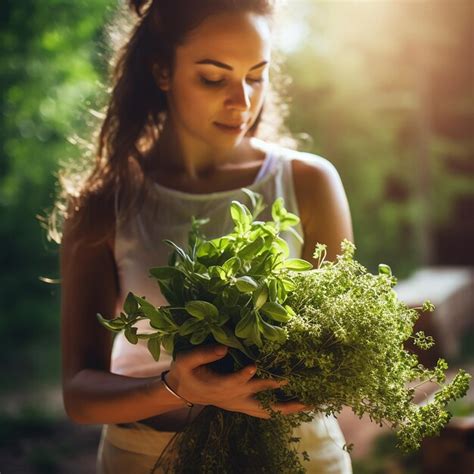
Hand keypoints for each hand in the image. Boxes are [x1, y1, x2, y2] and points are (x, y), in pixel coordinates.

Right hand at [165, 345, 309, 418]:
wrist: (184, 392)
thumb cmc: (185, 373)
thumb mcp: (186, 360)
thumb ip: (203, 354)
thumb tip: (226, 346)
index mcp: (220, 385)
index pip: (235, 381)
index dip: (244, 374)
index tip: (254, 366)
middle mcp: (234, 396)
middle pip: (260, 394)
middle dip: (279, 387)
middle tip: (299, 380)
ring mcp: (239, 403)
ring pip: (267, 409)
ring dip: (287, 407)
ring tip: (307, 404)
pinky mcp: (242, 405)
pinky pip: (264, 412)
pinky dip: (280, 410)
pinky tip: (295, 408)